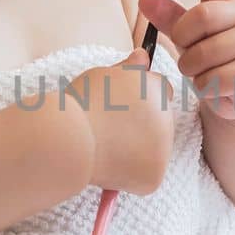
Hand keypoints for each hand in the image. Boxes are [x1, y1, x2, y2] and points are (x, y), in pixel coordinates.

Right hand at [63, 47, 173, 194]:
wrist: (68, 138)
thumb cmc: (79, 104)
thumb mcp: (102, 77)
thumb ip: (127, 69)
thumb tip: (143, 56)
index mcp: (156, 88)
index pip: (161, 89)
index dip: (142, 98)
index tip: (121, 107)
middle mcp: (166, 116)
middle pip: (160, 122)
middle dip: (141, 126)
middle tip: (109, 130)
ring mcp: (164, 149)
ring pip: (154, 151)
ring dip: (136, 152)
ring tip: (105, 148)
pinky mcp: (153, 176)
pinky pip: (145, 177)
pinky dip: (130, 177)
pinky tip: (108, 167)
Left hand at [139, 0, 234, 121]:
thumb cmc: (217, 58)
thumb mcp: (191, 34)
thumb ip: (170, 17)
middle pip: (201, 15)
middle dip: (183, 37)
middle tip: (186, 51)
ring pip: (204, 53)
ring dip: (192, 68)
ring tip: (203, 72)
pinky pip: (213, 78)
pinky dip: (205, 87)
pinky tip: (216, 86)